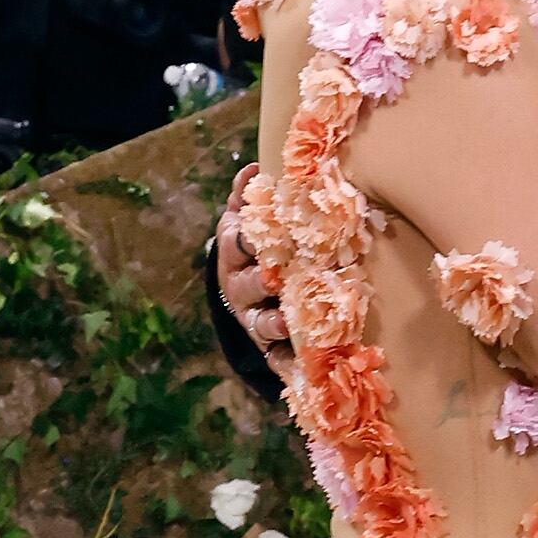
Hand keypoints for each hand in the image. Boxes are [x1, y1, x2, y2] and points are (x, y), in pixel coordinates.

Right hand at [217, 171, 289, 365]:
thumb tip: (252, 170)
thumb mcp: (246, 222)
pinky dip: (289, 363)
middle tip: (272, 278)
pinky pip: (278, 357)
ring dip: (272, 323)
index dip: (242, 238)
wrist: (252, 290)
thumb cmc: (256, 249)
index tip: (250, 232)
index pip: (235, 244)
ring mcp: (254, 319)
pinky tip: (303, 368)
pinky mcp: (270, 347)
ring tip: (286, 322)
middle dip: (257, 283)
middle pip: (245, 287)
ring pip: (260, 323)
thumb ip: (248, 199)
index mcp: (235, 255)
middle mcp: (241, 290)